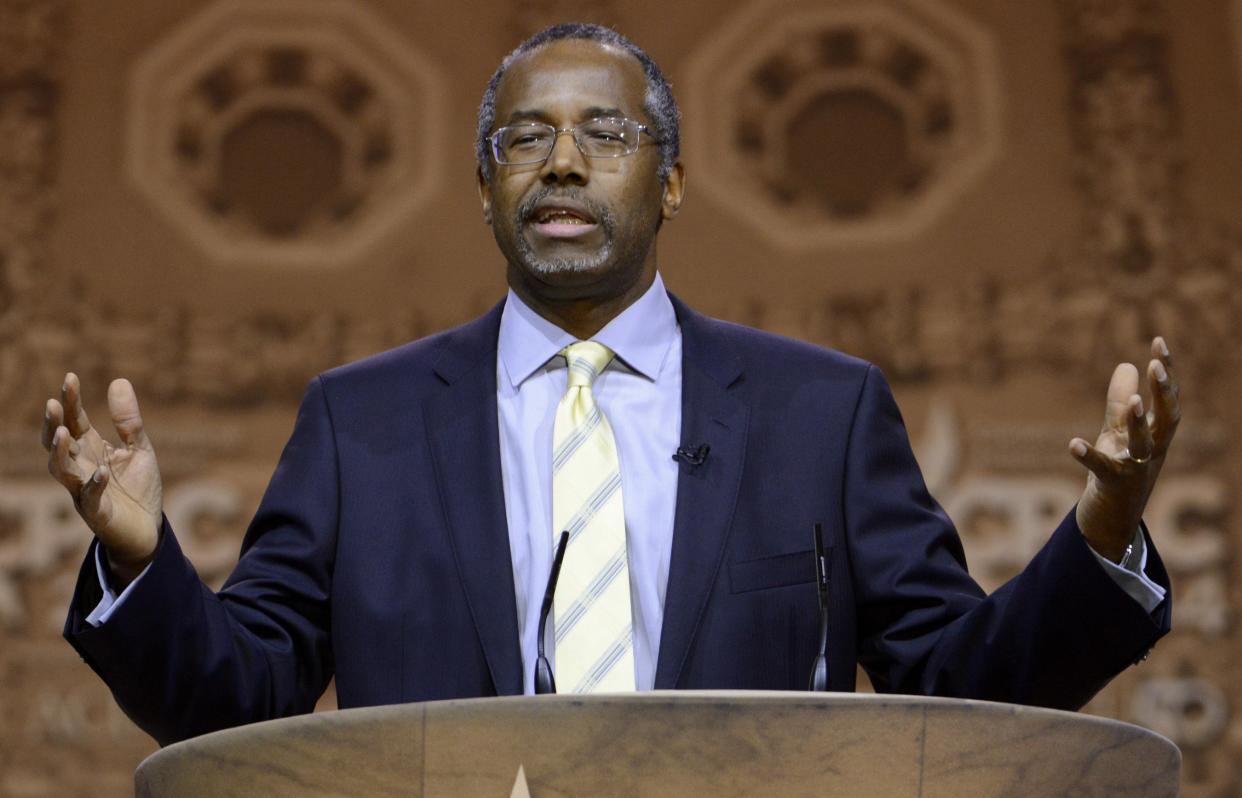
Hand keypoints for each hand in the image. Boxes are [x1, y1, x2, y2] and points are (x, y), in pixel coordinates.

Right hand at [42, 373, 162, 584]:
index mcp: (90, 449)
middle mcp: (81, 467)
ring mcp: (84, 490)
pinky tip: (101, 471)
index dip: (71, 400)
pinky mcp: (96, 513)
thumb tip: (119, 380)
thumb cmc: (138, 488)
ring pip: (61, 471)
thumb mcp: (139, 448)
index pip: (75, 420)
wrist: (148, 529)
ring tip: (63, 433)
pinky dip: (93, 484)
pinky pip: (90, 498)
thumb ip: (129, 421)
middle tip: (53, 403)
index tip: (70, 377)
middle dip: (53, 424)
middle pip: (58, 443)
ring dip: (60, 453)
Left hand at [1070, 338, 1179, 561]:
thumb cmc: (1119, 468)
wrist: (1112, 515)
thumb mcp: (1118, 431)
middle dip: (1163, 392)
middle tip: (1157, 365)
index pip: (1168, 397)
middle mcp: (1153, 449)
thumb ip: (1119, 400)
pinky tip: (1072, 444)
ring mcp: (1136, 468)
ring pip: (1143, 444)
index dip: (1166, 370)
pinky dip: (1088, 456)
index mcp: (1156, 432)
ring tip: (1132, 401)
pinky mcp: (1113, 484)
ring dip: (1138, 422)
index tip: (1159, 341)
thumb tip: (1126, 364)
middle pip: (1167, 418)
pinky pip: (1101, 469)